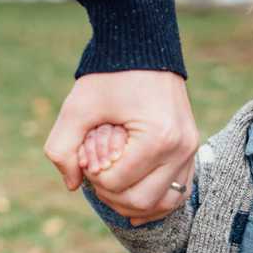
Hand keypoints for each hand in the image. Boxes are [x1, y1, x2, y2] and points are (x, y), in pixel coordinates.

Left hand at [44, 70, 198, 220]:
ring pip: (164, 204)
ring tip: (112, 185)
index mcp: (157, 138)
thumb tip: (73, 184)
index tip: (87, 153)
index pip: (117, 184)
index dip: (93, 176)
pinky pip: (178, 192)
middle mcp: (181, 148)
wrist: (143, 48)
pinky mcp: (191, 150)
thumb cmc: (109, 76)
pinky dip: (155, 201)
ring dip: (133, 204)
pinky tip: (132, 201)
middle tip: (96, 171)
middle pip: (141, 202)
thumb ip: (62, 148)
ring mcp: (190, 150)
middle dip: (110, 195)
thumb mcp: (76, 108)